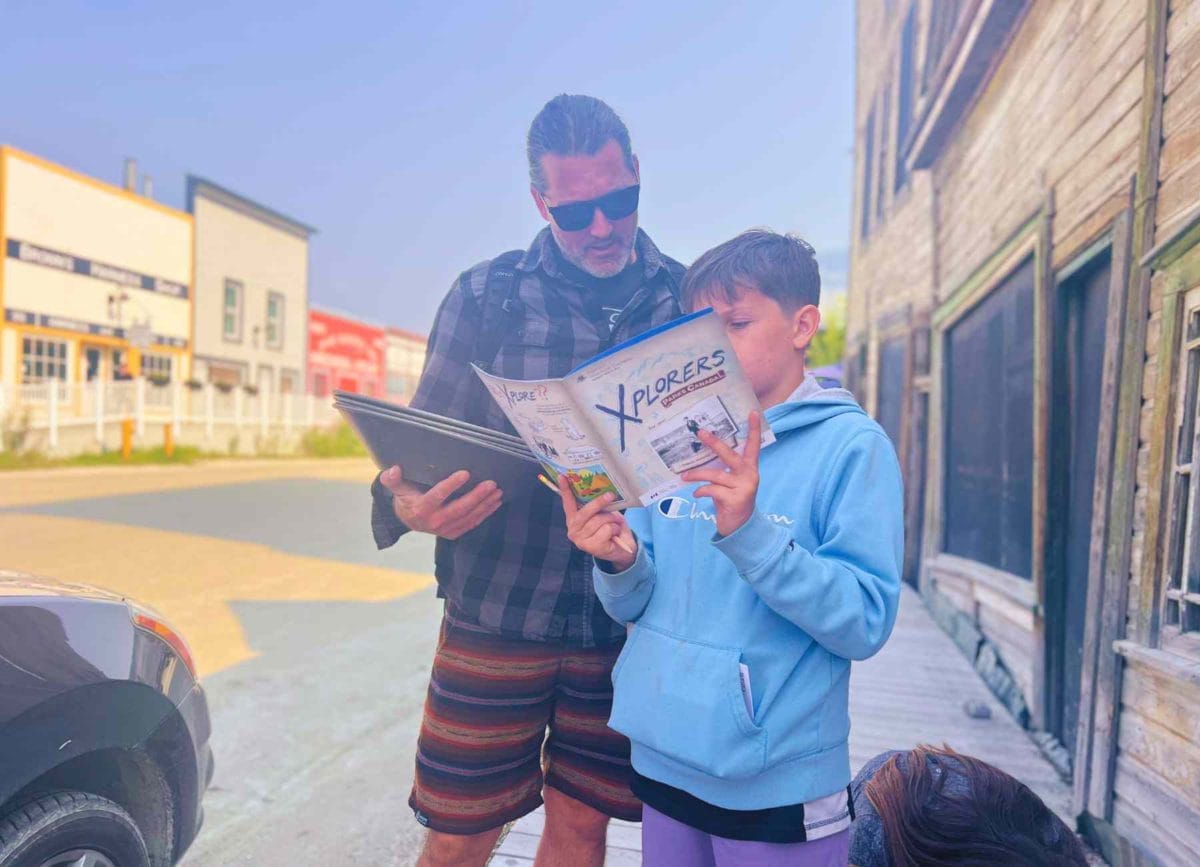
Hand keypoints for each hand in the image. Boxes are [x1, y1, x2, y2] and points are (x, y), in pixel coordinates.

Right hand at [379, 465, 502, 539]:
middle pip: (459, 508)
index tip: (465, 473)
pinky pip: (472, 523)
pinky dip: (485, 513)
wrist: (409, 520)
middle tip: (491, 483)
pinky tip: (496, 502)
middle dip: (477, 496)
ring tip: (497, 491)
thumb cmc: (406, 498)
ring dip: (485, 504)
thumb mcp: (397, 488)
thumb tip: (392, 470)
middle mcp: (434, 521)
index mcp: (421, 509)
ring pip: (469, 517)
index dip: (451, 485)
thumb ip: (393, 479)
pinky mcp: (454, 533)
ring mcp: (446, 529)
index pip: (438, 495)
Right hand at [557, 477, 636, 569]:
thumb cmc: (610, 528)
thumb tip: (601, 490)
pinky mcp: (592, 547)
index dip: (565, 489)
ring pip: (599, 520)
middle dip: (599, 503)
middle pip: (585, 512)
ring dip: (612, 520)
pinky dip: (615, 529)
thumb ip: (597, 506)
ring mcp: (581, 540)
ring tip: (615, 523)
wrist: (621, 549)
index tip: (562, 476)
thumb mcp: (602, 514)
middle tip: (611, 495)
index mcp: (573, 519)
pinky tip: (614, 534)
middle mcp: (573, 530)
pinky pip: (606, 529)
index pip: (568, 503)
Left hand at [680, 411, 762, 536]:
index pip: (754, 446)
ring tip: (684, 476)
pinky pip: (712, 490)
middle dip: (714, 443)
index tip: (753, 412)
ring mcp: (744, 487)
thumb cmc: (731, 499)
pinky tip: (696, 494)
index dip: (754, 429)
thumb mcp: (730, 482)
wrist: (740, 527)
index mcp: (749, 468)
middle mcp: (749, 475)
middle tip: (700, 432)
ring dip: (696, 474)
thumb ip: (723, 469)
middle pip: (730, 455)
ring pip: (715, 474)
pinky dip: (701, 491)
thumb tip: (699, 457)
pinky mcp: (736, 499)